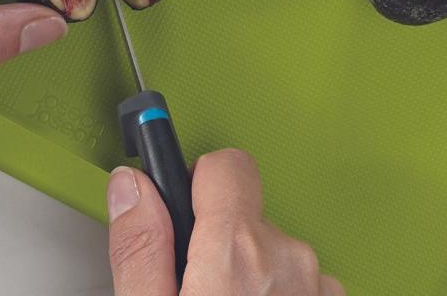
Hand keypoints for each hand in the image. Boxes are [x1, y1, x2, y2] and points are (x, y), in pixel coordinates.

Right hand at [106, 148, 343, 294]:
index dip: (195, 182)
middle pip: (245, 210)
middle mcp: (286, 258)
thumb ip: (139, 247)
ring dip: (249, 273)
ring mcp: (316, 284)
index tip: (178, 196)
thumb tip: (130, 185)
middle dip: (216, 237)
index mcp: (237, 252)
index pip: (225, 164)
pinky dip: (275, 293)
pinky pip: (298, 278)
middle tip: (192, 285)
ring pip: (271, 248)